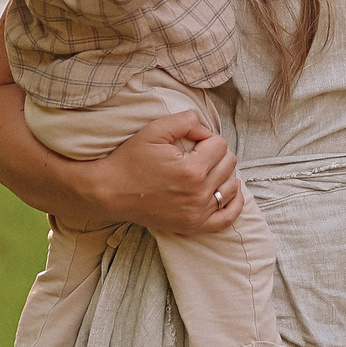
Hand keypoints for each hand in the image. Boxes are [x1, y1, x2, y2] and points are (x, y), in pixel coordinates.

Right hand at [100, 111, 245, 235]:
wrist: (110, 192)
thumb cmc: (131, 160)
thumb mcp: (155, 130)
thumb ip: (186, 121)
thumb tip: (206, 130)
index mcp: (192, 170)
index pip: (219, 144)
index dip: (205, 138)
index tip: (191, 142)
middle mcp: (198, 194)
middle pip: (228, 164)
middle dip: (216, 154)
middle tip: (197, 154)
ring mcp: (197, 213)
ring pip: (231, 187)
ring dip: (224, 174)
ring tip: (208, 168)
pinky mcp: (193, 226)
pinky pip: (227, 219)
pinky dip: (234, 204)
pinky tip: (231, 190)